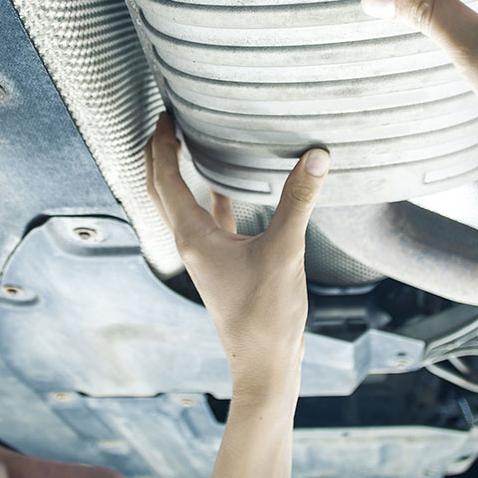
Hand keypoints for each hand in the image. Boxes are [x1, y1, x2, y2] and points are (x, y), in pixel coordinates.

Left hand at [144, 113, 329, 399]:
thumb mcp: (285, 252)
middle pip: (164, 188)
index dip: (162, 143)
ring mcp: (208, 255)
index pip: (165, 178)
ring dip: (181, 172)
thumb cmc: (266, 316)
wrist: (265, 365)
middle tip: (167, 117)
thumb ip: (298, 201)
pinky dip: (215, 196)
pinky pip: (213, 221)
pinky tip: (229, 185)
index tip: (165, 112)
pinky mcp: (226, 265)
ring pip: (185, 203)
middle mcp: (193, 243)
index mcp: (193, 237)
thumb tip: (315, 156)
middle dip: (161, 152)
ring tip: (189, 141)